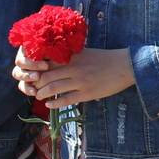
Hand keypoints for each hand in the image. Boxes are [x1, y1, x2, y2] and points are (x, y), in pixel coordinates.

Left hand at [14, 46, 135, 106]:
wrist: (125, 66)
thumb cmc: (105, 59)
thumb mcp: (86, 53)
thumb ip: (70, 57)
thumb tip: (54, 62)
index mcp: (72, 56)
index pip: (47, 62)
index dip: (36, 69)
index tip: (32, 73)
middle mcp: (74, 68)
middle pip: (46, 76)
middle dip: (36, 83)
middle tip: (33, 87)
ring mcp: (80, 81)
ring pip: (53, 88)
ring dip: (42, 94)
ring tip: (39, 96)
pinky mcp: (87, 93)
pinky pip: (66, 99)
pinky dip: (55, 103)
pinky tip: (50, 105)